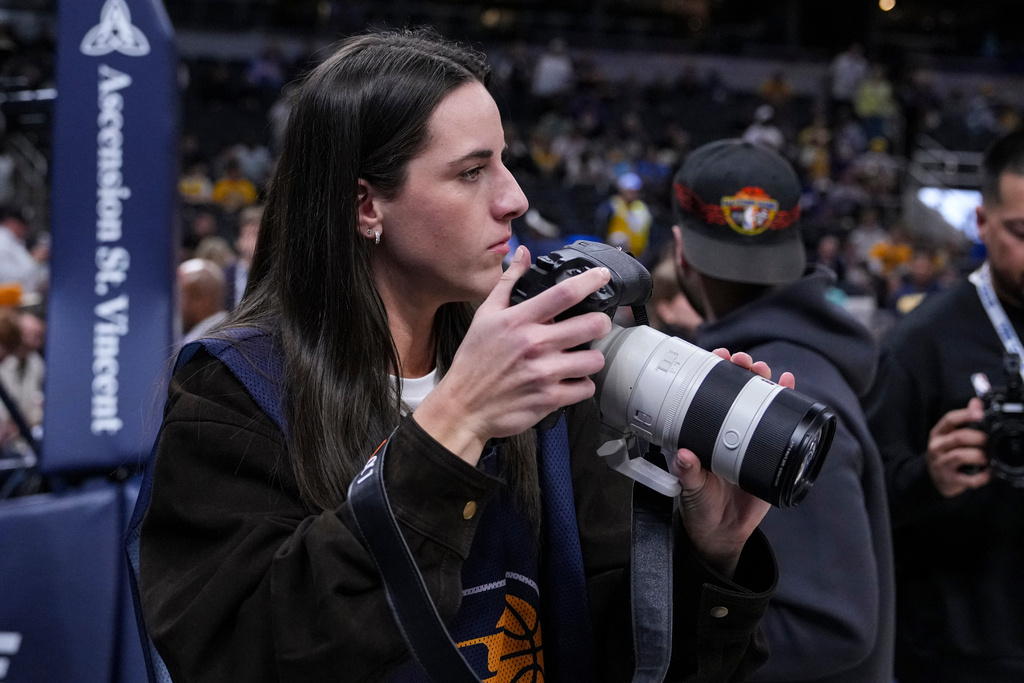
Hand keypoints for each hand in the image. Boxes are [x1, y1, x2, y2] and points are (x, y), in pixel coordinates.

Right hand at [415, 245, 612, 464]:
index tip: (602, 276)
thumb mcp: (485, 315)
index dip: (591, 281)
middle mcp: (534, 344)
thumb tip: (523, 253)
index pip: (564, 293)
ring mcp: (544, 373)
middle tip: (595, 325)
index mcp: (518, 320)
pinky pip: (586, 388)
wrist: (463, 407)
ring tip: (581, 356)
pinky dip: (582, 384)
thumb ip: (508, 282)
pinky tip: (571, 379)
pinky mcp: (549, 399)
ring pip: (594, 359)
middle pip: (592, 325)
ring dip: (592, 357)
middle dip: (601, 322)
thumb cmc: (473, 361)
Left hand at [672, 349, 795, 577]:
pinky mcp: (768, 452)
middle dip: (741, 370)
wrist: (724, 532)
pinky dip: (787, 403)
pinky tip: (789, 385)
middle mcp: (725, 430)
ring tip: (765, 369)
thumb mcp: (691, 489)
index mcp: (701, 432)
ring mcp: (748, 438)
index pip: (706, 393)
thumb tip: (684, 456)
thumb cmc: (701, 507)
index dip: (712, 372)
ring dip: (764, 381)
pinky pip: (779, 425)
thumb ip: (688, 474)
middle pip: (735, 391)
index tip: (717, 357)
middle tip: (743, 361)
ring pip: (758, 402)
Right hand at [926, 398, 989, 496]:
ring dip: (979, 455)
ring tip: (986, 457)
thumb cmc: (945, 453)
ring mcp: (941, 464)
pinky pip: (968, 479)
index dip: (966, 415)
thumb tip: (976, 402)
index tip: (980, 414)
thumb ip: (964, 419)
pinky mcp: (949, 480)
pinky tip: (987, 473)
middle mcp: (937, 447)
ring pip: (961, 456)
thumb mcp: (949, 434)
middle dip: (978, 438)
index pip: (950, 420)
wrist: (934, 477)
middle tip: (987, 440)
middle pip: (958, 437)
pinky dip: (981, 476)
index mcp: (938, 433)